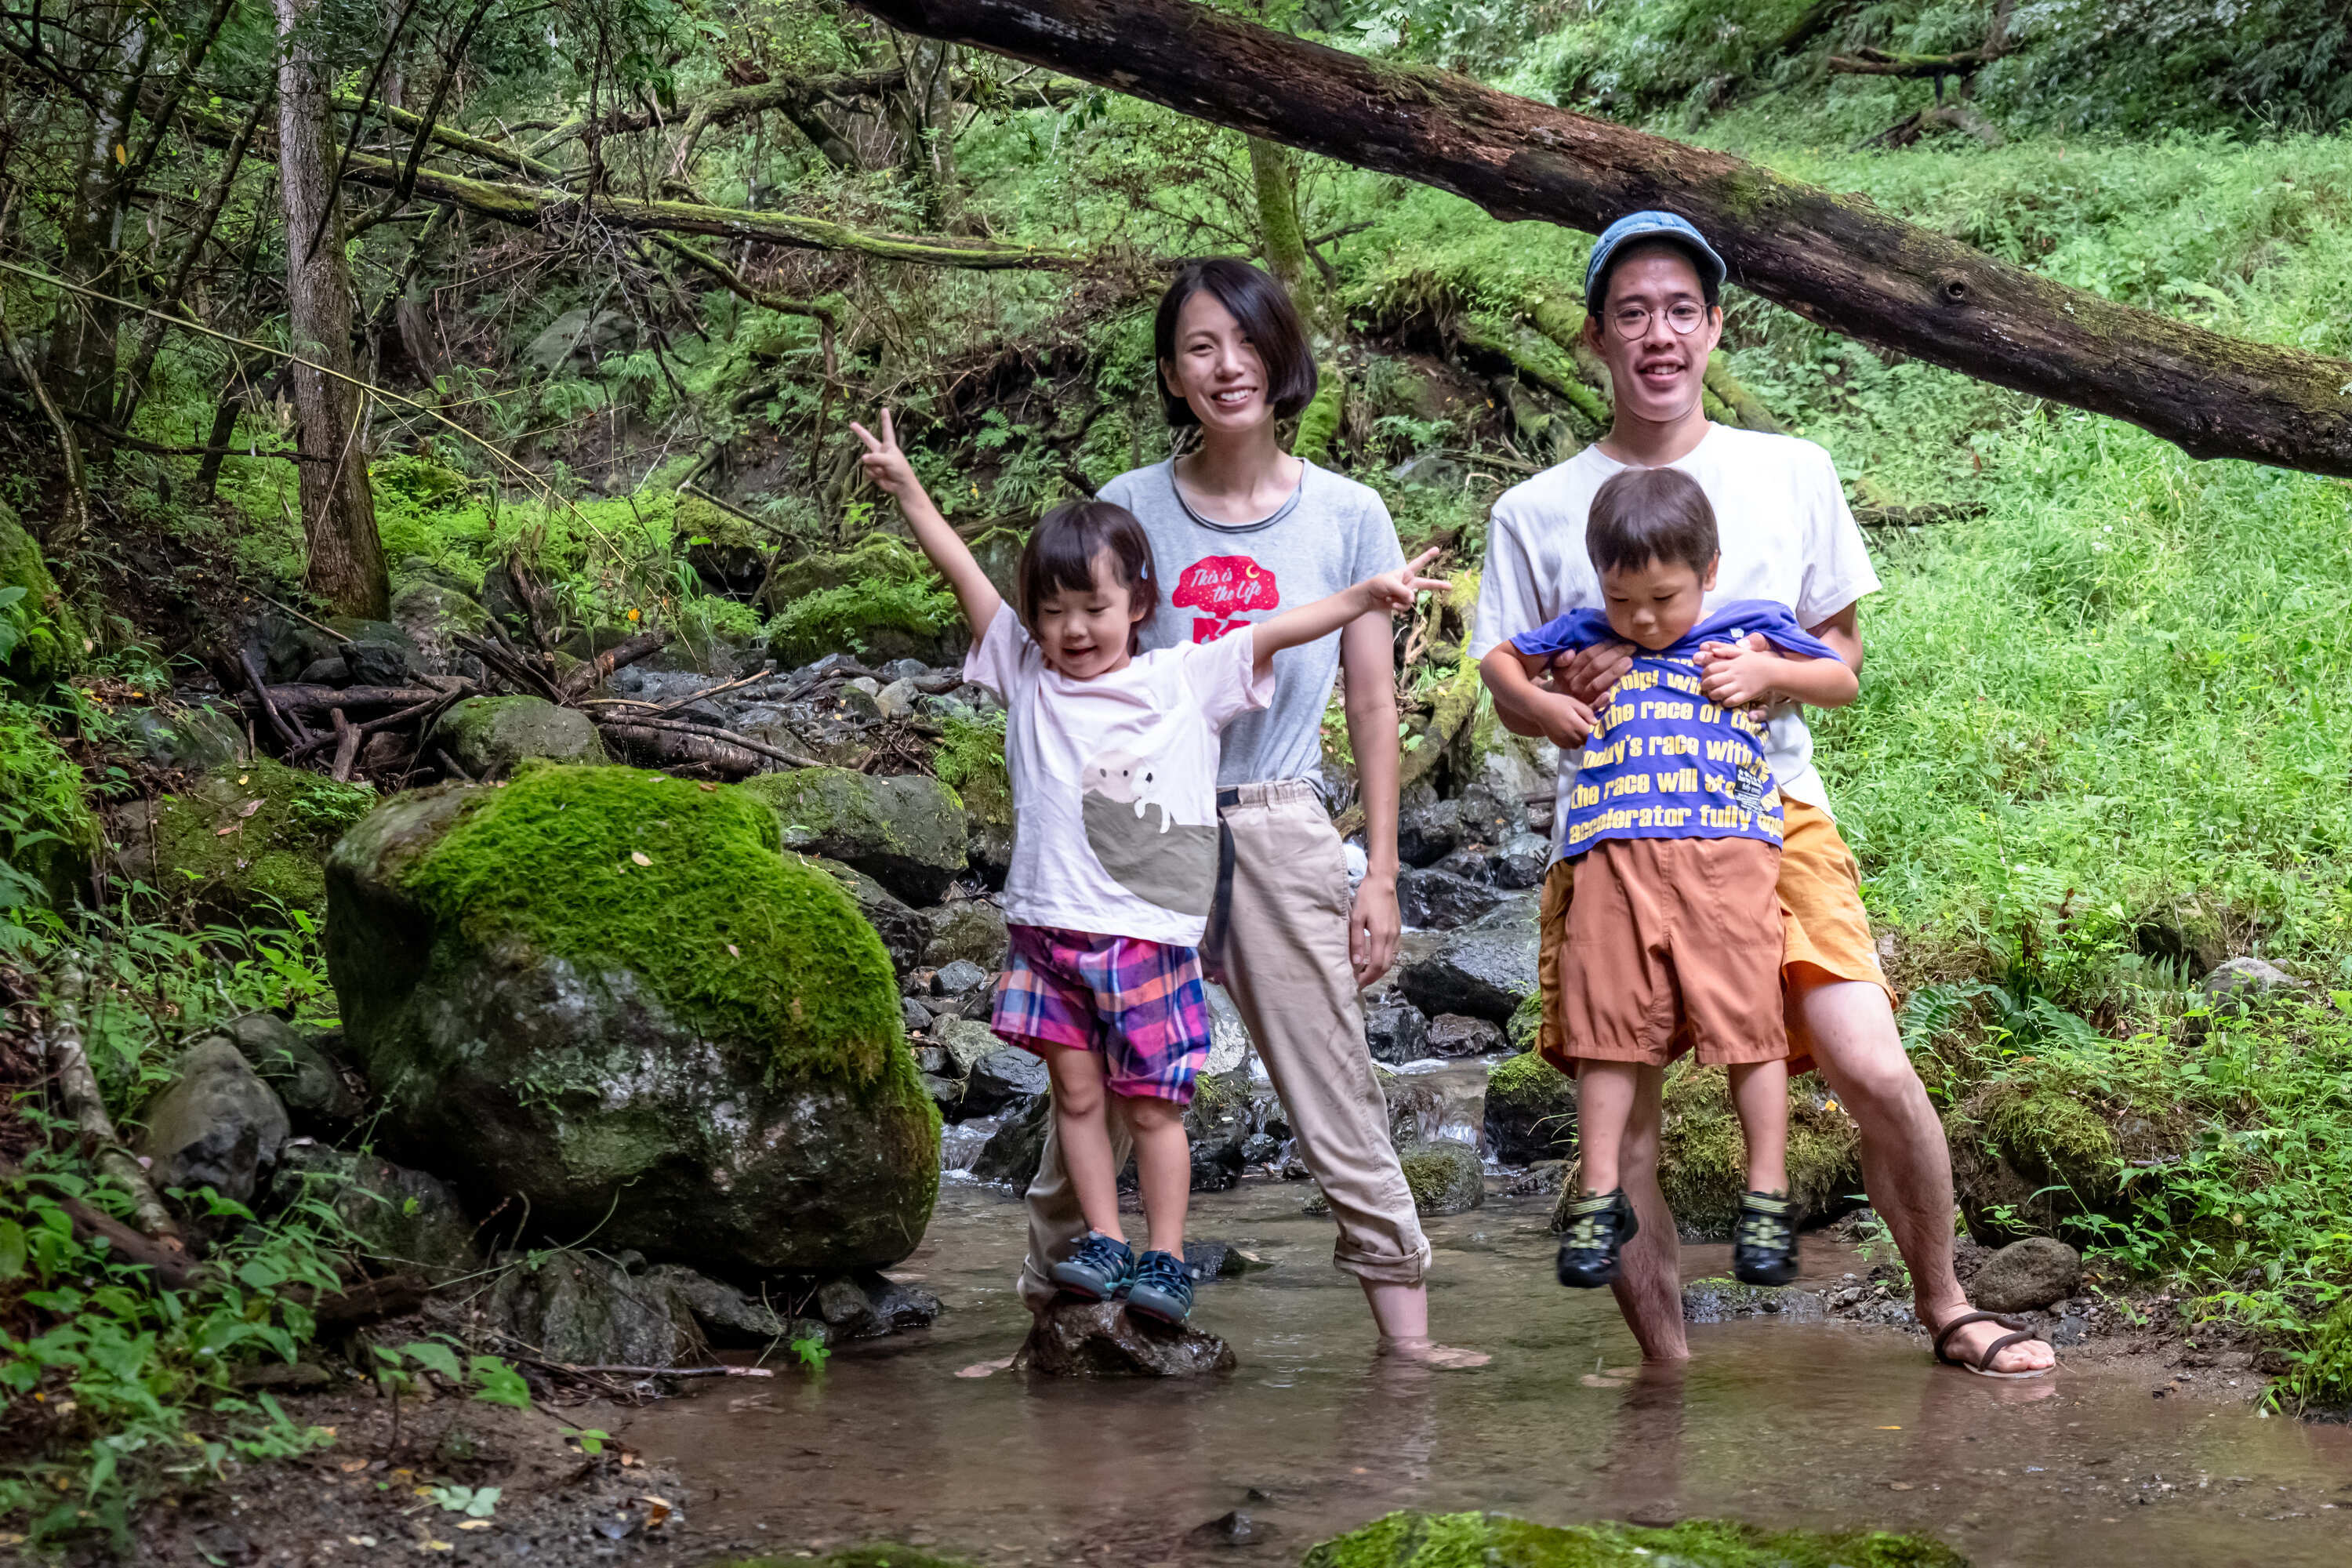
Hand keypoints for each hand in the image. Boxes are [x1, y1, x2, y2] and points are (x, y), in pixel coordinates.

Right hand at [849, 409, 918, 499]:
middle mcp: (881, 451)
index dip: (885, 420)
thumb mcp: (890, 460)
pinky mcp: (873, 471)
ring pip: (867, 461)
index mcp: (889, 445)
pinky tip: (881, 477)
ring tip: (884, 471)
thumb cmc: (900, 470)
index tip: (884, 409)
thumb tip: (863, 458)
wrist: (901, 486)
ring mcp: (876, 461)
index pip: (886, 430)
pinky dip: (873, 474)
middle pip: (868, 439)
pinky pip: (867, 470)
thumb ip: (876, 457)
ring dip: (875, 468)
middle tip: (851, 424)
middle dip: (860, 432)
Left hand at [1350, 872, 1400, 987]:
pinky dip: (1385, 961)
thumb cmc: (1367, 898)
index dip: (1367, 977)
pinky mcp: (1398, 931)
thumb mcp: (1356, 918)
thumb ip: (1357, 941)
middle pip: (1386, 966)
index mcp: (1381, 935)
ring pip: (1391, 960)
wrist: (1383, 882)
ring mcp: (1397, 935)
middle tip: (1360, 982)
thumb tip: (1356, 963)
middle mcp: (1392, 938)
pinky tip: (1376, 961)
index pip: (1377, 965)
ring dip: (1380, 971)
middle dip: (1373, 977)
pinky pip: (1393, 952)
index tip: (1357, 983)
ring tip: (1366, 974)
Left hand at [1361, 548, 1449, 613]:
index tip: (1437, 549)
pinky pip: (1406, 607)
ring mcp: (1406, 593)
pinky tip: (1390, 604)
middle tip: (1450, 586)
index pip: (1419, 563)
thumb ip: (1403, 591)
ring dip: (1401, 600)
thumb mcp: (1390, 584)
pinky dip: (1399, 607)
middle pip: (1426, 584)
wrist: (1369, 598)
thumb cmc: (1377, 585)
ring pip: (1412, 600)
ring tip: (1390, 598)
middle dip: (1438, 585)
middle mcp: (1408, 582)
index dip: (1428, 556)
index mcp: (1405, 573)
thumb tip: (1412, 600)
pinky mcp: (1402, 603)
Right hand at [1536, 691, 1595, 749]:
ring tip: (1576, 729)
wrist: (1539, 708)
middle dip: (1587, 735)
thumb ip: (1586, 712)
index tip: (1594, 725)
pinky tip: (1568, 732)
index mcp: (1575, 723)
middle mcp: (1569, 734)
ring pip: (1578, 745)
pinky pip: (1569, 746)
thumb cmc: (1556, 702)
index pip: (1591, 734)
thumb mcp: (1574, 702)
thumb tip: (1595, 722)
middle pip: (1585, 741)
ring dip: (1580, 739)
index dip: (1595, 731)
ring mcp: (1562, 740)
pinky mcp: (1557, 742)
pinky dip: (1572, 742)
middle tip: (1584, 725)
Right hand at [1550, 638, 1633, 708]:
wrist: (1560, 708)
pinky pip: (1594, 707)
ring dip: (1614, 673)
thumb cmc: (1565, 682)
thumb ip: (1562, 658)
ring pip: (1597, 684)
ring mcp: (1581, 698)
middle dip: (1614, 655)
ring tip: (1629, 661)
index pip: (1587, 655)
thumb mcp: (1558, 668)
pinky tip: (1610, 695)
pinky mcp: (1588, 711)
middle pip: (1595, 667)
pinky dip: (1601, 702)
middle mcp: (1573, 684)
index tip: (1618, 639)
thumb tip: (1571, 652)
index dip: (1604, 646)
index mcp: (1567, 671)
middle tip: (1631, 647)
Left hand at [1697, 632, 1780, 711]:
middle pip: (1711, 681)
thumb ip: (1727, 650)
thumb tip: (1712, 650)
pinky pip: (1731, 701)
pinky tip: (1724, 700)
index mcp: (1732, 664)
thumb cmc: (1757, 661)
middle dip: (1704, 686)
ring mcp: (1740, 685)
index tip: (1704, 677)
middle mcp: (1734, 674)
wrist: (1774, 672)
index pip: (1710, 669)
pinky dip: (1724, 702)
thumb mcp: (1742, 652)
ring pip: (1719, 692)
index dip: (1703, 674)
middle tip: (1705, 687)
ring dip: (1712, 695)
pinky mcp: (1746, 694)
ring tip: (1713, 695)